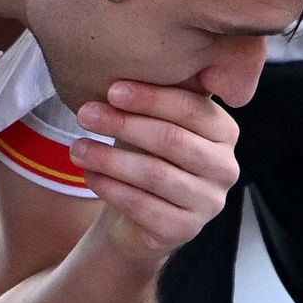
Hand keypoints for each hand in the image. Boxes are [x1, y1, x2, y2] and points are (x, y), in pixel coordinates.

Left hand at [73, 81, 240, 267]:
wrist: (142, 215)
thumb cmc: (148, 155)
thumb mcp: (154, 122)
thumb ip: (153, 100)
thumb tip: (119, 72)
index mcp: (224, 132)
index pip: (190, 108)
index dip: (150, 98)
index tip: (111, 90)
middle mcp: (225, 167)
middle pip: (172, 140)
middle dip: (124, 124)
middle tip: (85, 114)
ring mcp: (209, 202)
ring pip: (155, 174)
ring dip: (110, 158)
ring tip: (76, 147)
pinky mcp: (184, 230)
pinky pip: (143, 206)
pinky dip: (111, 188)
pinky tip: (89, 174)